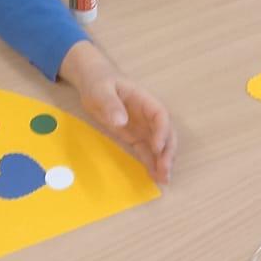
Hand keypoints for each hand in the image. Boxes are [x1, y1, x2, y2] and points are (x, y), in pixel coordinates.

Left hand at [59, 41, 175, 182]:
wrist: (93, 82)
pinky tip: (154, 177)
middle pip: (166, 133)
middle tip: (165, 170)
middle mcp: (147, 115)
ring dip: (163, 161)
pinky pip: (146, 151)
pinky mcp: (134, 136)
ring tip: (163, 179)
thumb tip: (121, 120)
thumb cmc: (99, 81)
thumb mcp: (101, 90)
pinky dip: (151, 163)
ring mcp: (142, 126)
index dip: (162, 132)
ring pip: (159, 145)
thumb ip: (110, 104)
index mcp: (144, 100)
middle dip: (168, 151)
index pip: (160, 116)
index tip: (157, 147)